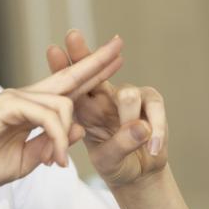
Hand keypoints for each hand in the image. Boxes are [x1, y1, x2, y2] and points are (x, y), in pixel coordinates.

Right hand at [0, 35, 124, 194]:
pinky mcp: (7, 104)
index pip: (67, 88)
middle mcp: (25, 97)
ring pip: (63, 104)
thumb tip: (80, 129)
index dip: (91, 75)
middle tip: (121, 44)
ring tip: (58, 163)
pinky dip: (56, 138)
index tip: (114, 62)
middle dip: (97, 62)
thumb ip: (51, 145)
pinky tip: (53, 159)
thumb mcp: (26, 161)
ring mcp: (15, 97)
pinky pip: (48, 116)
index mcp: (30, 110)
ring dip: (66, 137)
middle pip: (69, 76)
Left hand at [46, 29, 167, 188]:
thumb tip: (139, 127)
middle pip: (93, 69)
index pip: (71, 86)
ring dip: (130, 121)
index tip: (52, 50)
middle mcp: (104, 97)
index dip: (62, 68)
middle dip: (84, 53)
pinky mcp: (152, 101)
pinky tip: (154, 148)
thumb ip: (119, 146)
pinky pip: (154, 108)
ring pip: (128, 94)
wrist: (142, 172)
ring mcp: (129, 96)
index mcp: (85, 110)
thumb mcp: (110, 162)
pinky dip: (155, 131)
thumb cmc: (118, 164)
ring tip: (139, 143)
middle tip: (71, 35)